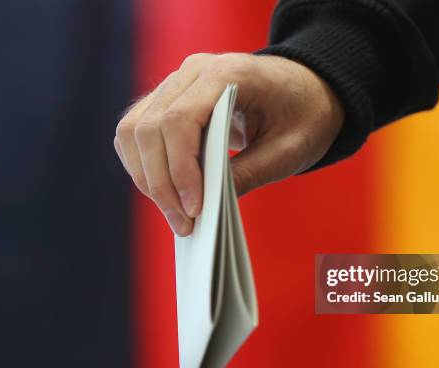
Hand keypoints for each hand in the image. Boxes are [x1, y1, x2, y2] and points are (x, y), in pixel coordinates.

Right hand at [114, 53, 343, 235]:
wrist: (304, 90)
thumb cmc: (303, 115)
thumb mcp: (288, 150)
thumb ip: (248, 173)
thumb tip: (204, 206)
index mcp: (227, 72)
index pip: (179, 120)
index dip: (180, 169)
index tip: (194, 209)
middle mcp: (192, 71)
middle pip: (148, 128)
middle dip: (160, 183)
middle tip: (183, 224)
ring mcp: (176, 83)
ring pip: (133, 131)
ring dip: (147, 178)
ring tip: (175, 214)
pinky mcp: (168, 100)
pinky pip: (137, 133)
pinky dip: (144, 166)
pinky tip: (167, 192)